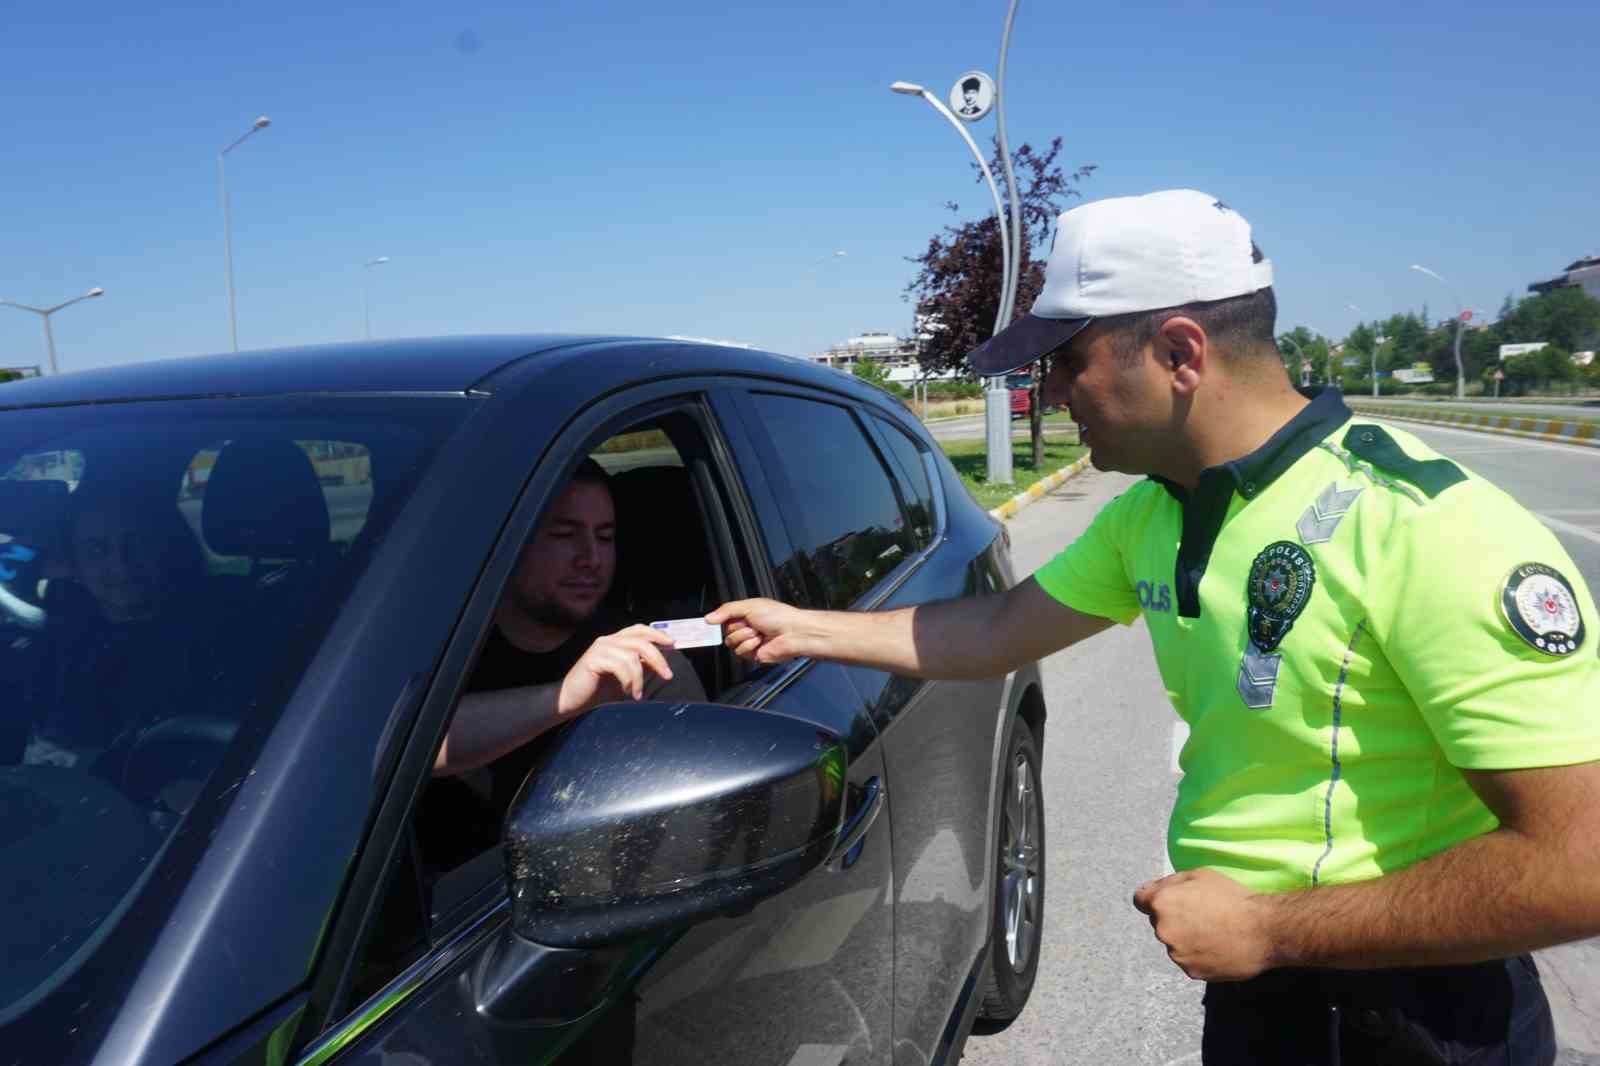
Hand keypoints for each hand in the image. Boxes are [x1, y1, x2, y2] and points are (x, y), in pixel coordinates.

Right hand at [556, 624, 677, 717]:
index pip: (639, 630)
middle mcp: (607, 640)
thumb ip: (638, 666)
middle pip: (641, 641)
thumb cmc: (597, 689)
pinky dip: (629, 681)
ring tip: (637, 693)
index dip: (657, 634)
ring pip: (632, 656)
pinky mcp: (593, 659)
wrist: (571, 700)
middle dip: (658, 658)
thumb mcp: (624, 676)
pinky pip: (620, 666)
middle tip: (668, 675)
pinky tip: (627, 692)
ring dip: (639, 678)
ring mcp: (600, 648)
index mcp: (615, 641)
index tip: (673, 644)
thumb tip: (658, 662)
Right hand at [704, 598, 811, 663]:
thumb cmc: (778, 615)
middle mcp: (746, 628)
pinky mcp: (753, 655)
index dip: (720, 619)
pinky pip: (740, 652)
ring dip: (744, 636)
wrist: (792, 632)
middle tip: (751, 624)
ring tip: (758, 633)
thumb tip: (708, 618)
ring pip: (731, 642)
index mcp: (745, 614)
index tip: (712, 622)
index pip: (724, 618)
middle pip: (726, 631)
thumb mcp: (750, 606)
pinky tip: (760, 642)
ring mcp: (749, 642)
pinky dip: (749, 646)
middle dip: (738, 627)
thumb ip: (727, 610)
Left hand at [1132, 868, 1274, 981]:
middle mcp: (1163, 930)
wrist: (1264, 930)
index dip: (1153, 897)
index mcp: (1162, 903)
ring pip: (1174, 943)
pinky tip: (1218, 947)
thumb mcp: (1199, 875)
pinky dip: (1199, 955)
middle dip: (1173, 918)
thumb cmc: (1233, 897)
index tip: (1168, 900)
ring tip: (1214, 932)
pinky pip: (1189, 961)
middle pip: (1159, 922)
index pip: (1140, 900)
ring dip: (1186, 939)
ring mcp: (1176, 954)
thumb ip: (1169, 882)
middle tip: (1202, 915)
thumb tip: (1152, 890)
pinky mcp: (1191, 971)